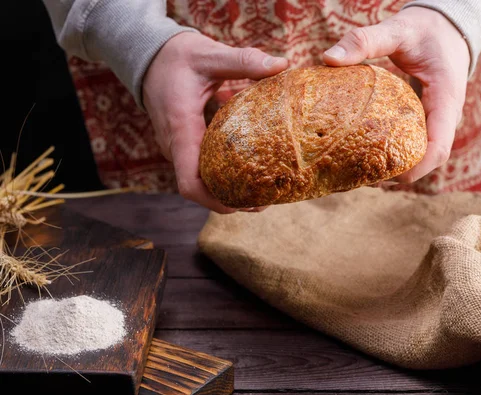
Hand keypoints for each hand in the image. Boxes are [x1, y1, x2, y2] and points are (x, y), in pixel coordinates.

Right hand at [142, 32, 287, 212]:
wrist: (148, 55)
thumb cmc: (176, 57)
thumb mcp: (210, 54)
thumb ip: (244, 60)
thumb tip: (281, 64)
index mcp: (181, 130)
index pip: (190, 182)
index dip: (215, 200)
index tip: (244, 203)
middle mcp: (176, 146)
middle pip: (201, 188)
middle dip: (232, 198)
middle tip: (267, 199)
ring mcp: (178, 148)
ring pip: (202, 179)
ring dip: (229, 186)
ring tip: (264, 188)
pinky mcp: (183, 144)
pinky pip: (202, 166)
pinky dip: (224, 171)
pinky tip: (252, 166)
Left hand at [323, 6, 469, 183]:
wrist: (449, 25)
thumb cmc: (427, 28)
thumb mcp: (398, 29)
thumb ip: (365, 40)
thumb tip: (328, 58)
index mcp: (446, 99)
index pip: (439, 148)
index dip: (416, 168)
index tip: (386, 176)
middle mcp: (446, 116)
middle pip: (429, 159)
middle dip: (401, 172)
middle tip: (362, 176)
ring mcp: (439, 119)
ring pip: (424, 153)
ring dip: (399, 164)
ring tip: (361, 169)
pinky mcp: (428, 118)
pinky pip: (417, 141)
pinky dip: (397, 150)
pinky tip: (367, 150)